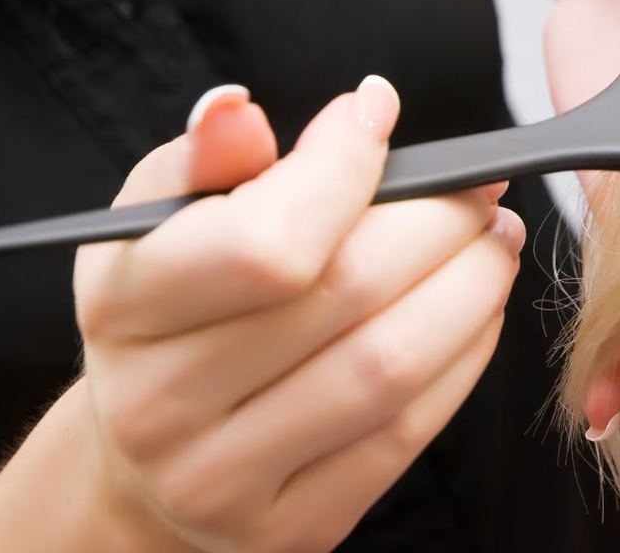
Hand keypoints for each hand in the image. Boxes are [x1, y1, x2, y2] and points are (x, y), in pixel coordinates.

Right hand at [63, 79, 520, 550]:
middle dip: (440, 222)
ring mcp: (229, 476)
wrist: (150, 461)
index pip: (264, 239)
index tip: (377, 113)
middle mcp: (164, 402)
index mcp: (125, 307)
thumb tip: (239, 108)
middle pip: (348, 294)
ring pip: (392, 365)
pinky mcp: (299, 523)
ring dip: (471, 287)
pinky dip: (467, 354)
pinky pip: (411, 430)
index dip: (344, 166)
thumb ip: (204, 160)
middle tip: (479, 187)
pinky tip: (477, 308)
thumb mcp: (159, 225)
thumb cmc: (174, 316)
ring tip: (494, 239)